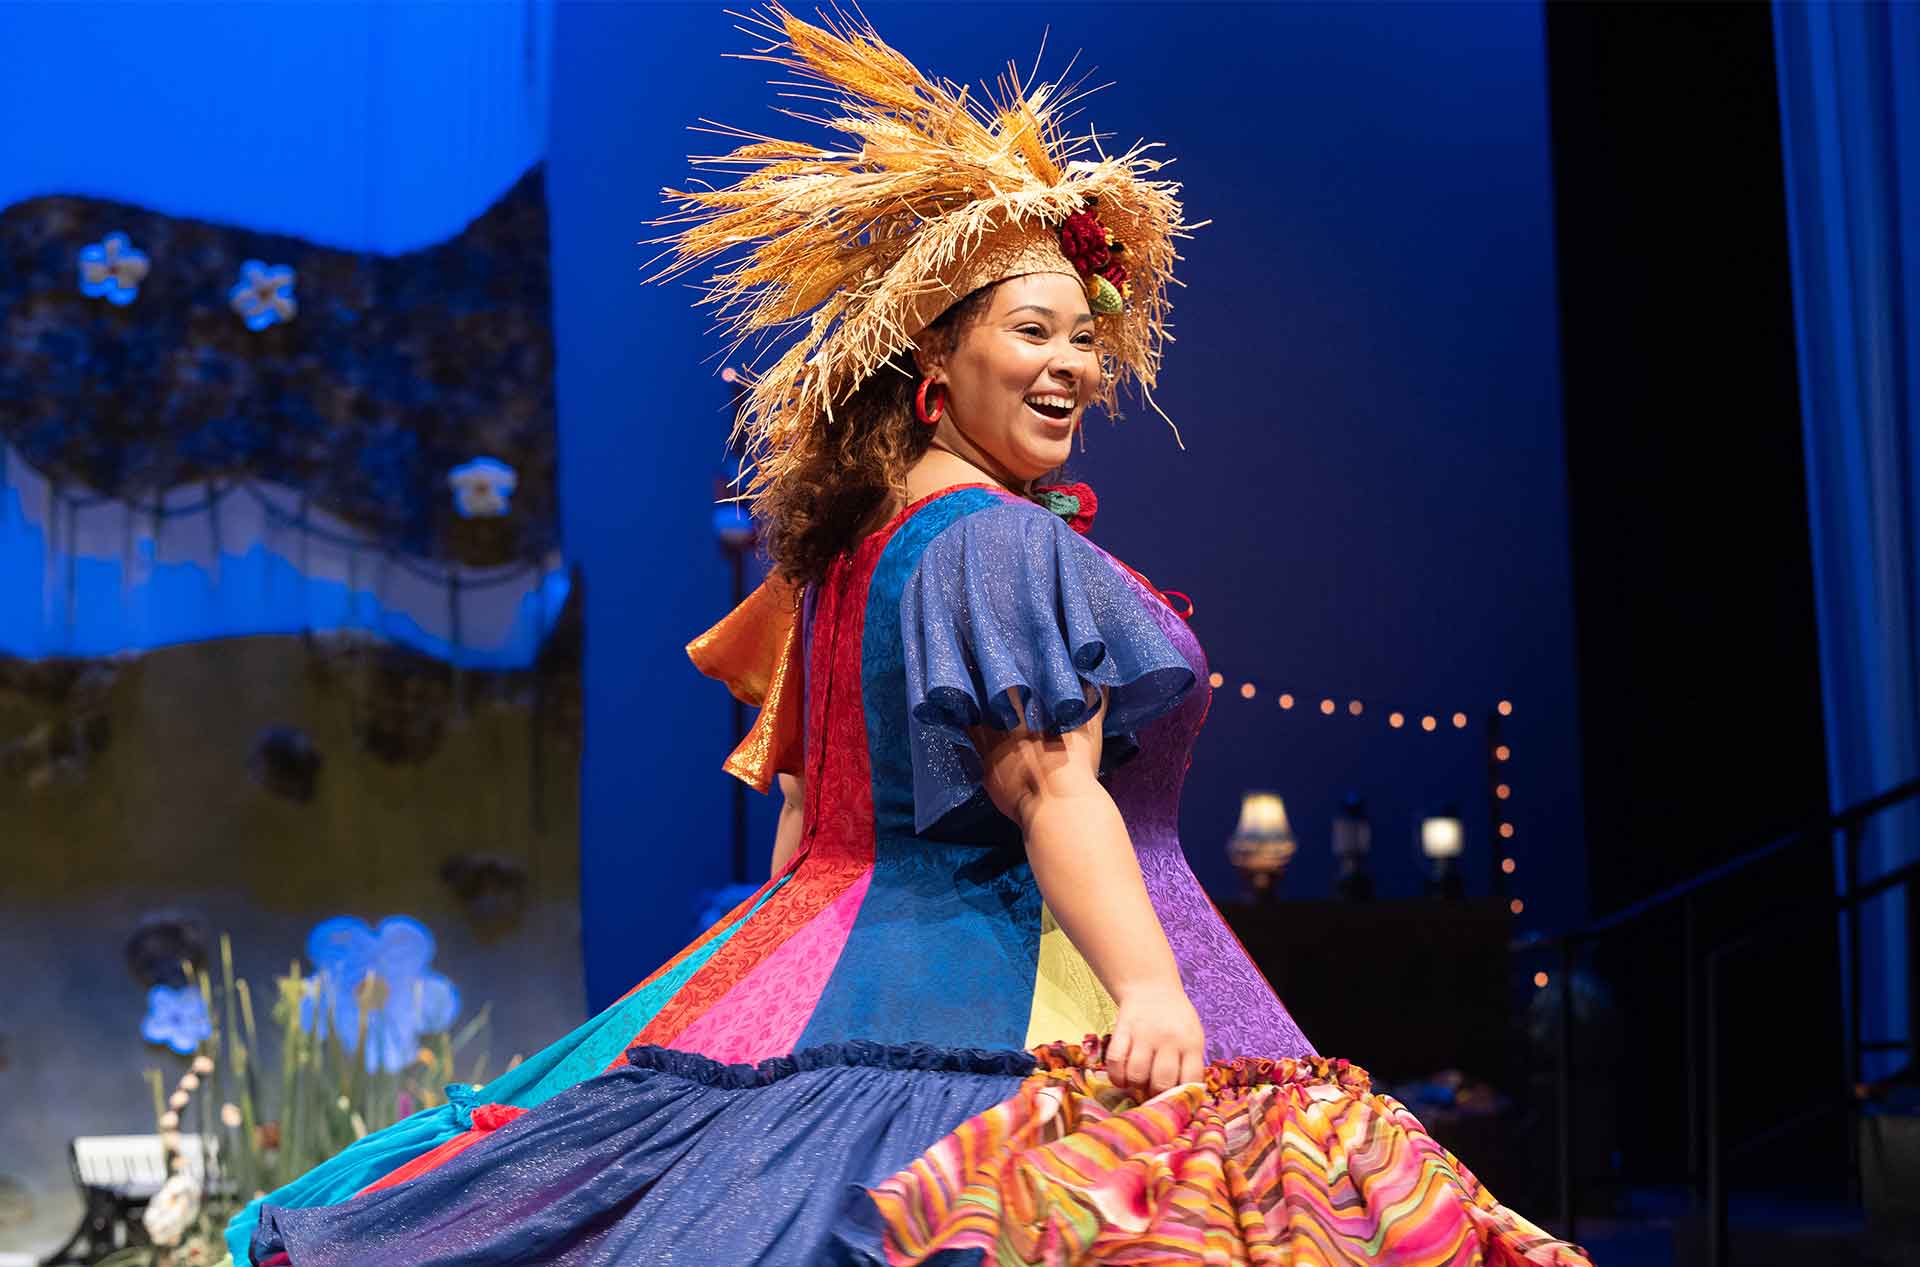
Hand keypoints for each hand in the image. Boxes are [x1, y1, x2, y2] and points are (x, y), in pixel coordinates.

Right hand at [1105, 981, 1205, 1100]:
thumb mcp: (1193, 1038)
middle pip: (1161, 1083)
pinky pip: (1115, 1061)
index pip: (1190, 1081)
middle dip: (1156, 1097)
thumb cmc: (1176, 1020)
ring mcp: (1144, 1034)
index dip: (1182, 1099)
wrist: (1151, 987)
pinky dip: (1116, 1077)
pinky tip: (1122, 1079)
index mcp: (1191, 1043)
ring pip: (1137, 1075)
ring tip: (1138, 1086)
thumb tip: (1184, 1101)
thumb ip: (1190, 1066)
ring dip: (1136, 1087)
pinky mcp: (1122, 1030)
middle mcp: (1169, 1039)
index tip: (1175, 1105)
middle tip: (1153, 1097)